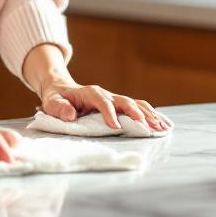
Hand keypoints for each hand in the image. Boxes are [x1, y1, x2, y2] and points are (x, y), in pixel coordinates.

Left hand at [37, 79, 169, 131]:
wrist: (62, 89)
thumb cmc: (57, 98)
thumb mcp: (52, 103)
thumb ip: (59, 108)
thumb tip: (70, 115)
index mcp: (90, 93)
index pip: (102, 101)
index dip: (109, 113)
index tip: (115, 127)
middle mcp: (106, 94)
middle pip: (125, 101)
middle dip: (136, 114)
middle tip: (146, 127)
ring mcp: (115, 99)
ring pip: (136, 104)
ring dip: (149, 115)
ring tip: (162, 127)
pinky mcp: (120, 106)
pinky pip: (138, 108)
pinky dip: (151, 115)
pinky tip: (164, 124)